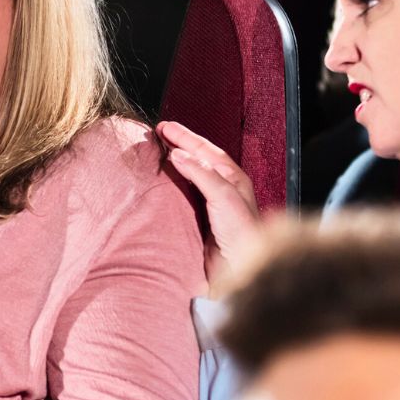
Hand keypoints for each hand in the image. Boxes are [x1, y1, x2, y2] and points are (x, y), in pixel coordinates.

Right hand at [157, 121, 260, 283]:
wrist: (241, 271)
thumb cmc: (242, 235)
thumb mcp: (224, 197)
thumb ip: (202, 174)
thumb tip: (178, 153)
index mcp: (234, 179)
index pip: (206, 150)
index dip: (185, 137)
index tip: (164, 127)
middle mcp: (223, 188)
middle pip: (198, 159)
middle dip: (180, 144)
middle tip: (158, 132)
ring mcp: (211, 205)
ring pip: (190, 176)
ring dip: (175, 162)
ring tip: (157, 152)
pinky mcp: (199, 221)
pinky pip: (183, 195)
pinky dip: (171, 184)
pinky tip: (160, 183)